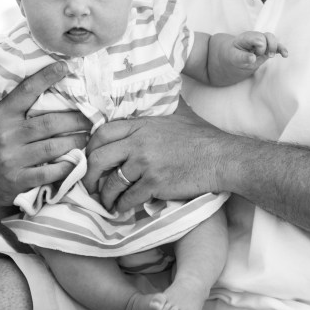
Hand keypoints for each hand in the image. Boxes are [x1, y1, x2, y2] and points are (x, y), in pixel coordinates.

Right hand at [0, 61, 91, 220]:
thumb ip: (18, 106)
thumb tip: (50, 83)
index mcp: (1, 115)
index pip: (26, 90)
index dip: (46, 76)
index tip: (65, 66)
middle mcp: (6, 135)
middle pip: (49, 122)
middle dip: (76, 119)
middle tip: (92, 116)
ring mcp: (11, 159)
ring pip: (52, 147)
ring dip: (75, 141)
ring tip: (88, 136)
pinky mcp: (17, 181)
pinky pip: (49, 172)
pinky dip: (66, 166)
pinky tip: (76, 161)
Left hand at [84, 100, 226, 213]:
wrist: (220, 157)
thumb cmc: (201, 136)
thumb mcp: (176, 114)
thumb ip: (157, 110)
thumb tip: (150, 100)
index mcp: (141, 125)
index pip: (102, 133)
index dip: (90, 148)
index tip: (90, 160)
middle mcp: (139, 142)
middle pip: (99, 158)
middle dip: (89, 176)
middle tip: (90, 187)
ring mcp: (146, 163)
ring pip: (112, 183)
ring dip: (105, 197)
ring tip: (107, 203)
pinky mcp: (155, 183)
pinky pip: (128, 198)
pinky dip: (122, 206)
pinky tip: (122, 209)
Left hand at [209, 31, 286, 85]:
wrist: (225, 55)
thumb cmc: (229, 56)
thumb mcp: (232, 58)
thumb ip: (242, 58)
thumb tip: (253, 58)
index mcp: (246, 38)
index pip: (259, 38)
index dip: (261, 47)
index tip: (255, 55)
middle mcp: (254, 38)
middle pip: (267, 36)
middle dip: (269, 45)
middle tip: (263, 55)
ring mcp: (259, 43)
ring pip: (271, 40)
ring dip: (276, 46)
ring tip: (273, 55)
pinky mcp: (263, 49)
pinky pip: (273, 47)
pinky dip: (280, 49)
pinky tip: (285, 55)